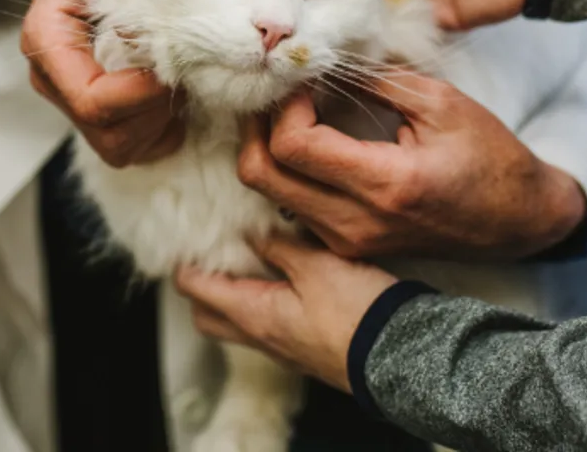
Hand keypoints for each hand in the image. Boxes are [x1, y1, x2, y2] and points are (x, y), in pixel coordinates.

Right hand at [20, 0, 184, 165]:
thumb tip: (180, 12)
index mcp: (47, 40)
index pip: (93, 101)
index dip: (142, 93)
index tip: (175, 63)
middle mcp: (52, 78)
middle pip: (109, 134)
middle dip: (156, 111)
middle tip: (183, 71)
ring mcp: (70, 99)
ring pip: (120, 146)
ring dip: (160, 121)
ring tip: (179, 77)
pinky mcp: (95, 110)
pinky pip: (131, 146)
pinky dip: (160, 129)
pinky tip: (173, 90)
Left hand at [175, 234, 397, 391]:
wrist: (402, 355)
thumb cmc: (359, 312)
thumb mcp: (316, 263)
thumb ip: (278, 243)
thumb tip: (250, 232)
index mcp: (253, 315)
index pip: (196, 290)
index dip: (184, 265)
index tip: (184, 242)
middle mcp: (261, 338)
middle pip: (208, 316)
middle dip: (200, 288)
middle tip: (209, 256)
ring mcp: (283, 349)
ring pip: (237, 324)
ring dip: (232, 297)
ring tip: (246, 263)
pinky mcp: (305, 351)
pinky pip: (267, 329)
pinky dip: (261, 304)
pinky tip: (284, 281)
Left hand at [237, 71, 586, 260]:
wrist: (520, 221)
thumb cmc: (491, 157)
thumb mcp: (442, 103)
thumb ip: (377, 81)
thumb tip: (322, 63)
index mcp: (384, 183)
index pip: (292, 145)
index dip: (285, 106)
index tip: (305, 82)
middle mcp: (356, 222)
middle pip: (261, 176)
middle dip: (257, 127)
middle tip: (281, 96)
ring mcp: (348, 241)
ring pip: (270, 194)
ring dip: (269, 149)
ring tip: (295, 113)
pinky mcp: (348, 246)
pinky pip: (292, 208)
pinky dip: (287, 172)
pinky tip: (310, 143)